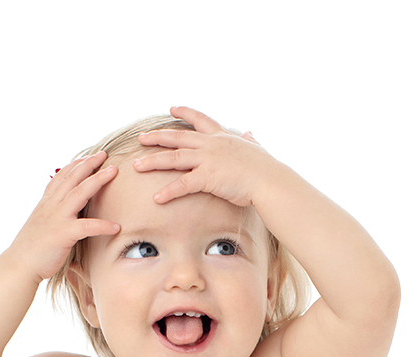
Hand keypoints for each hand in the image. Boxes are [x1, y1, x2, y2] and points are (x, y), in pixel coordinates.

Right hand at [9, 151, 120, 280]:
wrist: (19, 264)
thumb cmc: (32, 247)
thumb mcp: (42, 222)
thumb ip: (53, 212)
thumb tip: (64, 210)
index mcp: (47, 202)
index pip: (62, 176)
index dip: (76, 164)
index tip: (90, 156)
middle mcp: (52, 205)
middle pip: (73, 177)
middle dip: (89, 164)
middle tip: (104, 154)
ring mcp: (57, 218)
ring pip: (79, 193)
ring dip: (98, 180)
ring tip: (113, 172)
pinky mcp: (63, 234)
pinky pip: (86, 227)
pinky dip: (102, 226)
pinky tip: (116, 226)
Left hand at [132, 106, 275, 207]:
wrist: (270, 180)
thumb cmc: (266, 169)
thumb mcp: (257, 149)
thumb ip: (251, 141)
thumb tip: (250, 133)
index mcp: (222, 137)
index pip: (200, 120)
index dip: (185, 112)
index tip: (172, 108)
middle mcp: (211, 145)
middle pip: (177, 137)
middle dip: (157, 137)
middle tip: (141, 138)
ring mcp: (207, 160)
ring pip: (173, 158)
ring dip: (153, 161)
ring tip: (136, 165)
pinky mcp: (207, 177)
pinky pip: (182, 184)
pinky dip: (168, 191)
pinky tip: (156, 198)